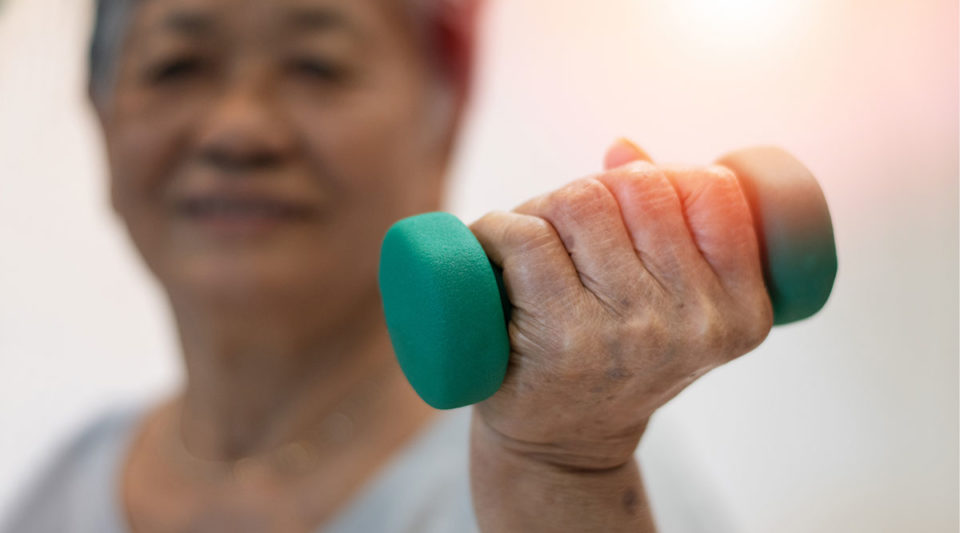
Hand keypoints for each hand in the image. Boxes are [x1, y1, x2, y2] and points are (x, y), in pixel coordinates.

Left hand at [469, 139, 773, 470]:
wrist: (562, 445)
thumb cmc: (612, 358)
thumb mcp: (667, 303)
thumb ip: (664, 222)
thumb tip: (620, 146)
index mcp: (742, 311)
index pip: (712, 190)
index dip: (660, 179)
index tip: (626, 207)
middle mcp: (696, 323)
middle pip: (637, 186)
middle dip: (593, 192)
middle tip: (566, 231)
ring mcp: (631, 332)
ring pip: (580, 201)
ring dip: (541, 208)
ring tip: (531, 245)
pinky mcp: (564, 337)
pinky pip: (526, 236)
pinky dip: (496, 228)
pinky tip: (491, 248)